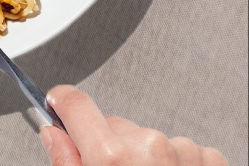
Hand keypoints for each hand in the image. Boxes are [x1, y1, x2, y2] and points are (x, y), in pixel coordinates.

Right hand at [41, 85, 227, 165]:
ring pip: (146, 138)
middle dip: (108, 145)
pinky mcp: (208, 159)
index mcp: (112, 158)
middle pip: (112, 125)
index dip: (62, 103)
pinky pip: (178, 149)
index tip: (58, 105)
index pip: (75, 104)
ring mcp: (182, 150)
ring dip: (143, 158)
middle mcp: (148, 146)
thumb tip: (53, 135)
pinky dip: (172, 165)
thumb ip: (65, 162)